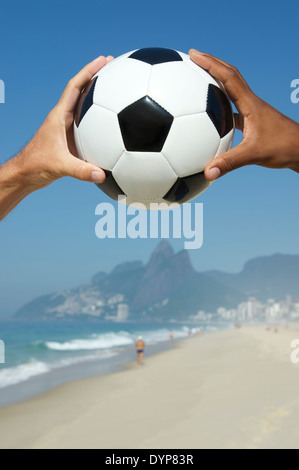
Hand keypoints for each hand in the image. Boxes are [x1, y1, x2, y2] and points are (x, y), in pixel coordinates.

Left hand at [16, 55, 113, 188]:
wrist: (27, 174)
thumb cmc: (37, 166)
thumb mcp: (60, 167)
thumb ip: (81, 171)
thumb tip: (102, 174)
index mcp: (59, 116)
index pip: (75, 87)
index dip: (89, 71)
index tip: (104, 60)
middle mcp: (64, 118)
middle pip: (83, 91)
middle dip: (98, 77)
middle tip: (115, 66)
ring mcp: (68, 128)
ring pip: (87, 107)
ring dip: (100, 96)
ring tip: (118, 88)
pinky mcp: (72, 138)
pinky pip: (90, 124)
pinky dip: (102, 118)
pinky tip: (116, 124)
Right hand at [189, 49, 298, 180]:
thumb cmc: (284, 148)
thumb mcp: (254, 156)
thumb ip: (229, 163)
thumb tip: (207, 172)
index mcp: (251, 104)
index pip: (228, 78)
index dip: (210, 64)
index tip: (194, 55)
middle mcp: (251, 103)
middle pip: (230, 76)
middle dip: (211, 63)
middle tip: (193, 56)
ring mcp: (252, 111)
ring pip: (232, 89)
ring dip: (216, 79)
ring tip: (199, 77)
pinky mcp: (253, 121)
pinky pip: (233, 108)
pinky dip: (221, 105)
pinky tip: (211, 113)